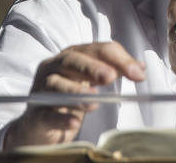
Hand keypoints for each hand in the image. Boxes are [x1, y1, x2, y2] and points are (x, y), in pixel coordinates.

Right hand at [4, 41, 145, 148]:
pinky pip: (47, 113)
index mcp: (70, 56)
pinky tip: (74, 121)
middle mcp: (53, 67)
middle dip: (92, 67)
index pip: (95, 49)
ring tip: (94, 101)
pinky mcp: (36, 113)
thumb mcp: (91, 82)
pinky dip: (61, 117)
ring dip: (76, 92)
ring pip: (57, 85)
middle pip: (72, 61)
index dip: (118, 59)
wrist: (40, 126)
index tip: (138, 73)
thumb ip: (113, 70)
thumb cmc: (69, 98)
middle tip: (111, 77)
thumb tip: (139, 67)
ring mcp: (41, 89)